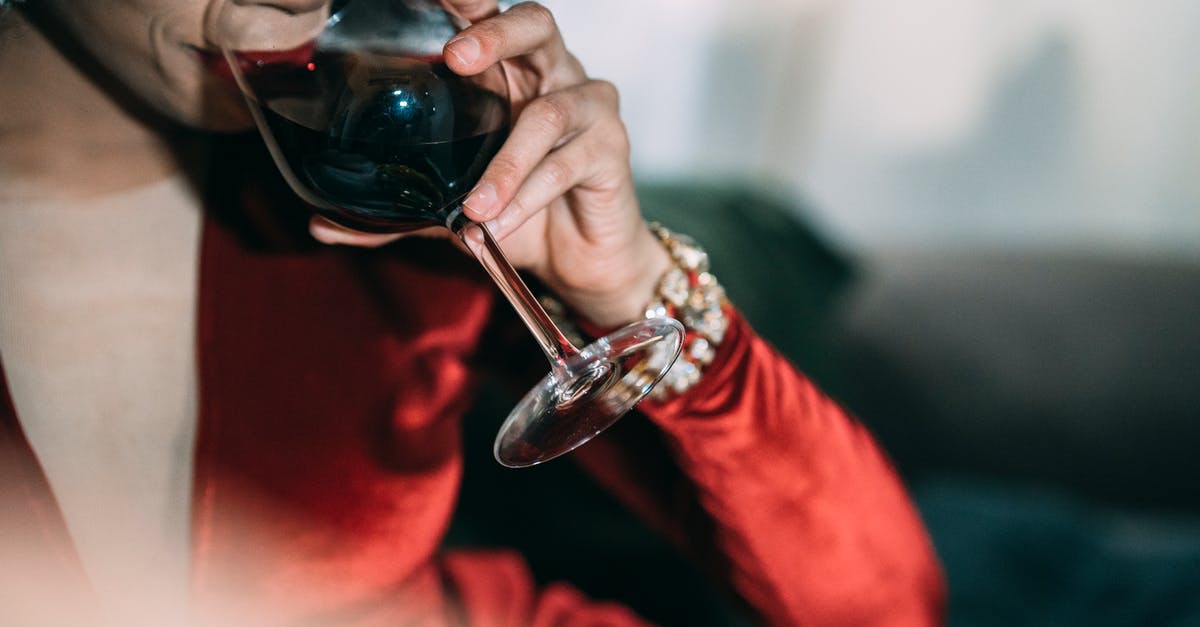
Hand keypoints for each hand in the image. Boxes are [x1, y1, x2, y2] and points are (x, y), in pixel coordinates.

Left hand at [311, 1, 669, 326]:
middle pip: (536, 24)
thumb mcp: (447, 210)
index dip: (467, 2)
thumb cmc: (516, 214)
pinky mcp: (611, 149)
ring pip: (552, 110)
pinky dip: (529, 195)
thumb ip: (395, 212)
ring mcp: (590, 107)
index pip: (488, 18)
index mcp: (510, 74)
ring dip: (508, 161)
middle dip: (496, 35)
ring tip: (475, 207)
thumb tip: (321, 225)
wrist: (577, 261)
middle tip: (455, 61)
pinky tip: (501, 223)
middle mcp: (553, 75)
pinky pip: (566, 163)